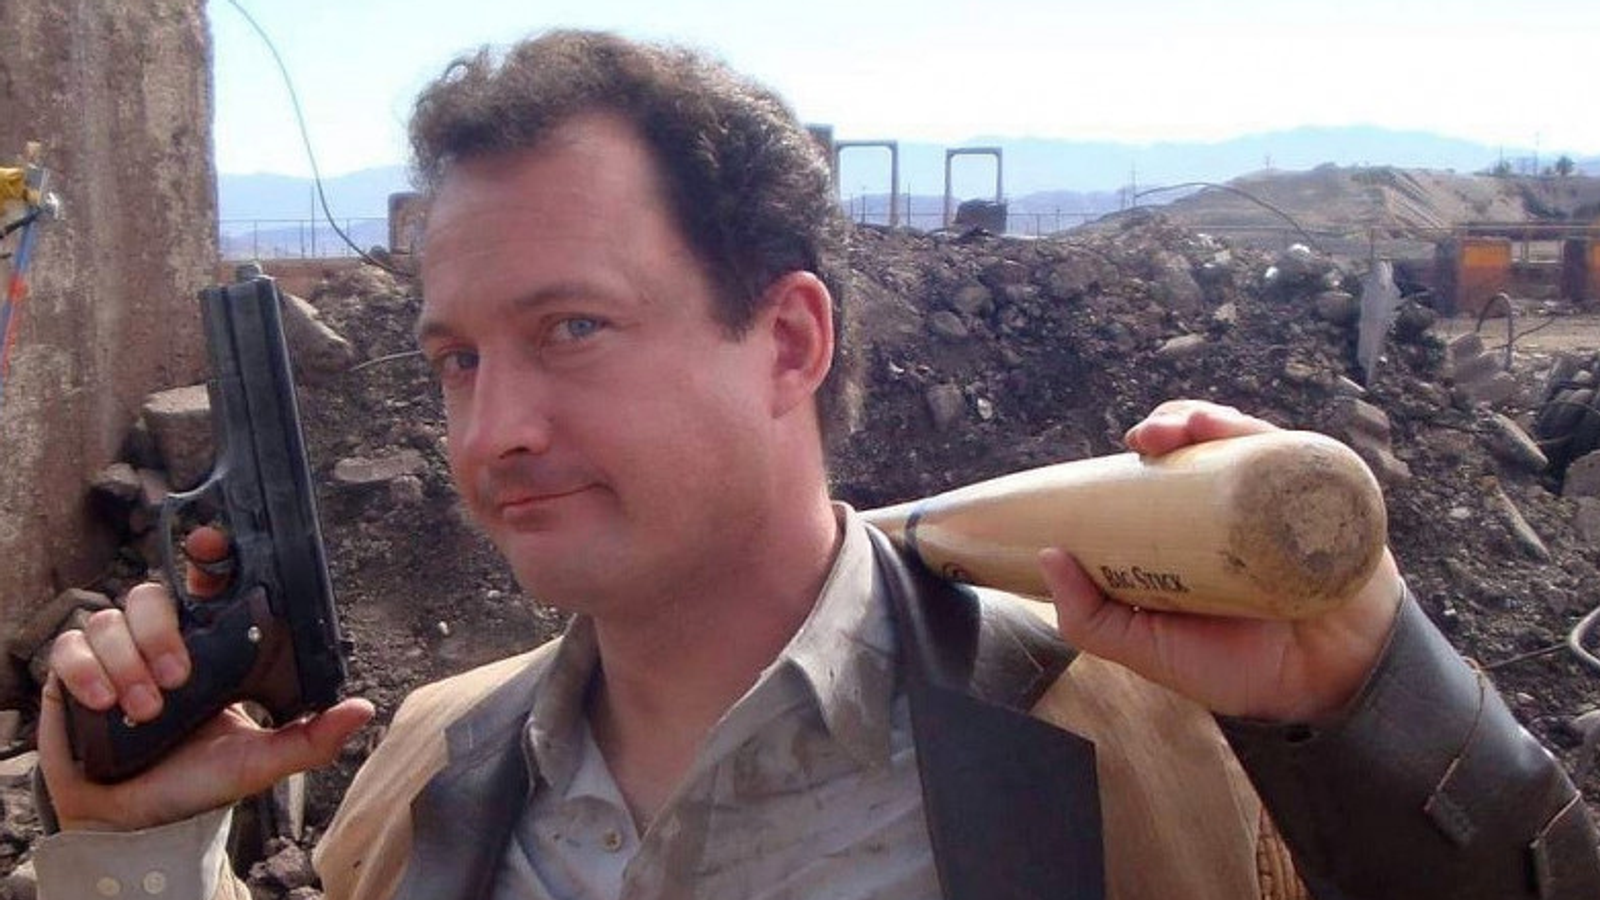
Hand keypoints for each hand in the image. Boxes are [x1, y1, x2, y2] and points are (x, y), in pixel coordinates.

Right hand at [37, 527, 373, 831]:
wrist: (132, 821)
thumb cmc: (196, 783)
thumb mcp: (260, 761)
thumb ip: (310, 738)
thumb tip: (363, 709)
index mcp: (209, 649)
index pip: (207, 585)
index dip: (207, 557)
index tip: (209, 545)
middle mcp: (160, 642)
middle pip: (153, 596)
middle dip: (163, 632)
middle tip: (179, 678)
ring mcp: (115, 655)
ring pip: (110, 619)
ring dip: (128, 661)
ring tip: (146, 707)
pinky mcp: (73, 674)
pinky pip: (70, 648)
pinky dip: (87, 671)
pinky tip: (103, 702)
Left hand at [1042, 400, 1403, 721]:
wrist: (1324, 692)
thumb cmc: (1237, 670)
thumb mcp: (1148, 649)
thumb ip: (1090, 619)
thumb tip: (1047, 557)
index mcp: (1193, 534)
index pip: (1162, 475)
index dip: (1139, 453)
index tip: (1118, 453)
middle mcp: (1236, 510)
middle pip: (1199, 448)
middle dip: (1168, 427)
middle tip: (1144, 440)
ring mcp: (1281, 502)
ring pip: (1242, 442)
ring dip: (1209, 420)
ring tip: (1184, 430)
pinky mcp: (1327, 502)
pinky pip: (1298, 457)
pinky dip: (1266, 437)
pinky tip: (1238, 433)